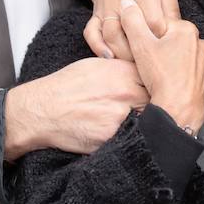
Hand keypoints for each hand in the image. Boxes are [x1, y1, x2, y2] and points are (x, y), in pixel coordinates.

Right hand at [5, 58, 148, 158]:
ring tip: (147, 123)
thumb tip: (144, 70)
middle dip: (159, 104)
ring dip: (149, 122)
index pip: (157, 76)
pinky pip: (133, 137)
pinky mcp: (113, 137)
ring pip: (149, 120)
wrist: (42, 110)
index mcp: (122, 72)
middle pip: (158, 99)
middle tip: (159, 108)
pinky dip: (134, 136)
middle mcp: (125, 93)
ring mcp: (120, 116)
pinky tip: (130, 134)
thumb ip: (123, 67)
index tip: (161, 89)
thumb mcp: (96, 65)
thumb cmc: (66, 86)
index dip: (160, 84)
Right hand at [85, 0, 179, 60]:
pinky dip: (97, 46)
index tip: (171, 48)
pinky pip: (91, 31)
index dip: (164, 38)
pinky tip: (109, 57)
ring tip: (135, 66)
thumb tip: (178, 28)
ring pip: (110, 35)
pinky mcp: (96, 11)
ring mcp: (107, 6)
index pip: (155, 23)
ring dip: (122, 53)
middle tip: (155, 65)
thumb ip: (170, 4)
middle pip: (131, 34)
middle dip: (143, 53)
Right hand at [119, 0, 203, 132]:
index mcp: (186, 28)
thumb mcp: (140, 44)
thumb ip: (132, 20)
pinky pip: (184, 70)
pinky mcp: (203, 77)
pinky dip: (175, 74)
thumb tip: (127, 2)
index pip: (158, 25)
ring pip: (176, 55)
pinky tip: (165, 82)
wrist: (178, 110)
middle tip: (146, 64)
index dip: (144, 37)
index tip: (139, 50)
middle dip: (155, 49)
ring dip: (165, 62)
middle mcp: (200, 42)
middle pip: (168, 39)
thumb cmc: (160, 77)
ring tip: (155, 75)